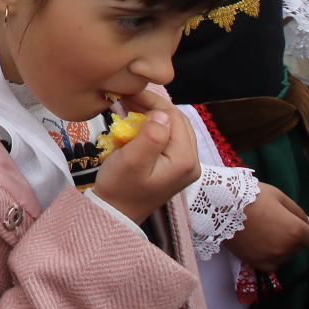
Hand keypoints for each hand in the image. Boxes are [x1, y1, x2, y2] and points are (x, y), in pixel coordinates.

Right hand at [93, 100, 200, 225]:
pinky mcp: (175, 168)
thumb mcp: (132, 161)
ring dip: (154, 116)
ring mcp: (185, 166)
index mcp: (185, 160)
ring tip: (130, 107)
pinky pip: (170, 139)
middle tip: (129, 98)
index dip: (153, 103)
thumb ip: (151, 136)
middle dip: (154, 107)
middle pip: (178, 122)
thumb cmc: (120, 188)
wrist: (115, 214)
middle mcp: (192, 163)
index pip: (175, 118)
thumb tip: (161, 114)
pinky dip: (154, 128)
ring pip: (175, 129)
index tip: (129, 94)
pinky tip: (137, 124)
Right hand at [226, 183, 308, 270]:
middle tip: (279, 222)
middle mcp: (286, 248)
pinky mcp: (255, 262)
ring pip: (286, 256)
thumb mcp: (279, 197)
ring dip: (283, 247)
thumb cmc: (252, 196)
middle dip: (296, 237)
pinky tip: (263, 245)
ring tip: (266, 231)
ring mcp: (270, 257)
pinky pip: (273, 265)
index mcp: (296, 231)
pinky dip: (272, 257)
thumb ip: (299, 212)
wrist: (220, 206)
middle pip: (301, 247)